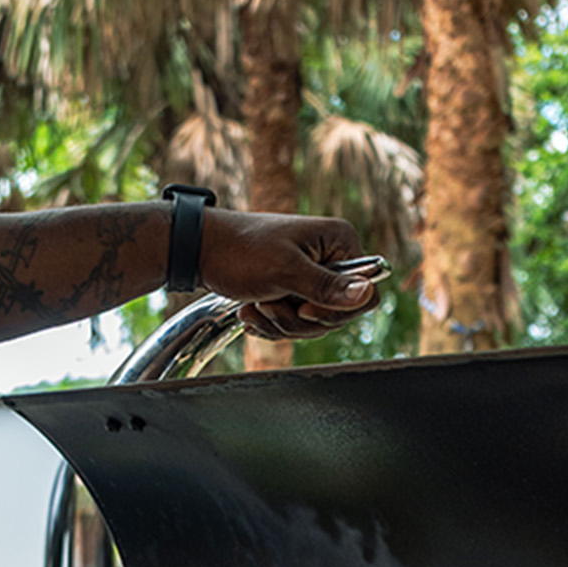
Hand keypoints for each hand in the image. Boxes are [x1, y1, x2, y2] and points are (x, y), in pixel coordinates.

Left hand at [197, 209, 380, 339]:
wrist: (200, 251)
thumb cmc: (240, 251)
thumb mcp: (285, 271)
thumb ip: (327, 287)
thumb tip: (367, 294)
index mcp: (339, 242)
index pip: (366, 293)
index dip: (336, 310)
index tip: (303, 306)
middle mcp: (331, 258)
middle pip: (337, 314)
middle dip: (298, 318)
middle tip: (269, 303)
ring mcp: (312, 276)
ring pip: (313, 324)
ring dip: (280, 322)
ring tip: (255, 304)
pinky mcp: (293, 291)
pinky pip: (295, 324)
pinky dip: (271, 324)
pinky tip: (250, 311)